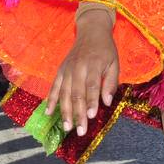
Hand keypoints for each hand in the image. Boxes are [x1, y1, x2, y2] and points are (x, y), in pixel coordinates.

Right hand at [45, 7, 118, 136]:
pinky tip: (48, 113)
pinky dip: (51, 100)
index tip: (91, 117)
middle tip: (80, 131)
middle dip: (78, 113)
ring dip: (64, 111)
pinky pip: (54, 87)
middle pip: (77, 93)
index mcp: (94, 65)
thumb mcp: (115, 63)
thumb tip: (107, 102)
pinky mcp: (60, 70)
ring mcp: (67, 69)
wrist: (91, 31)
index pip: (92, 86)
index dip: (91, 102)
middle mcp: (78, 67)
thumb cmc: (105, 50)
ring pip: (64, 93)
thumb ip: (111, 82)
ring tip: (66, 127)